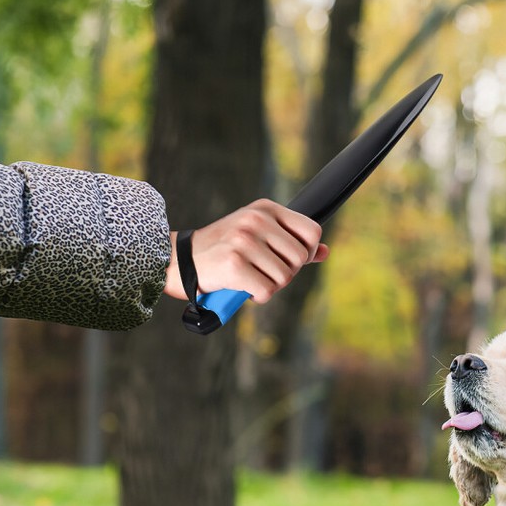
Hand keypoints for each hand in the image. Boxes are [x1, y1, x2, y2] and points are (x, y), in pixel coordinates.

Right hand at [163, 199, 328, 302]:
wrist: (181, 260)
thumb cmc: (224, 249)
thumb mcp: (259, 236)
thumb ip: (292, 243)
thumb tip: (325, 252)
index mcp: (265, 209)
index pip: (312, 232)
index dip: (307, 252)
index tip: (289, 259)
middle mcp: (256, 220)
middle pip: (301, 258)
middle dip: (287, 272)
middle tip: (264, 271)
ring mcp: (244, 241)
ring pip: (285, 277)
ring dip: (271, 285)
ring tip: (251, 277)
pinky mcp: (234, 264)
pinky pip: (267, 291)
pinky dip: (258, 296)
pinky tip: (244, 288)